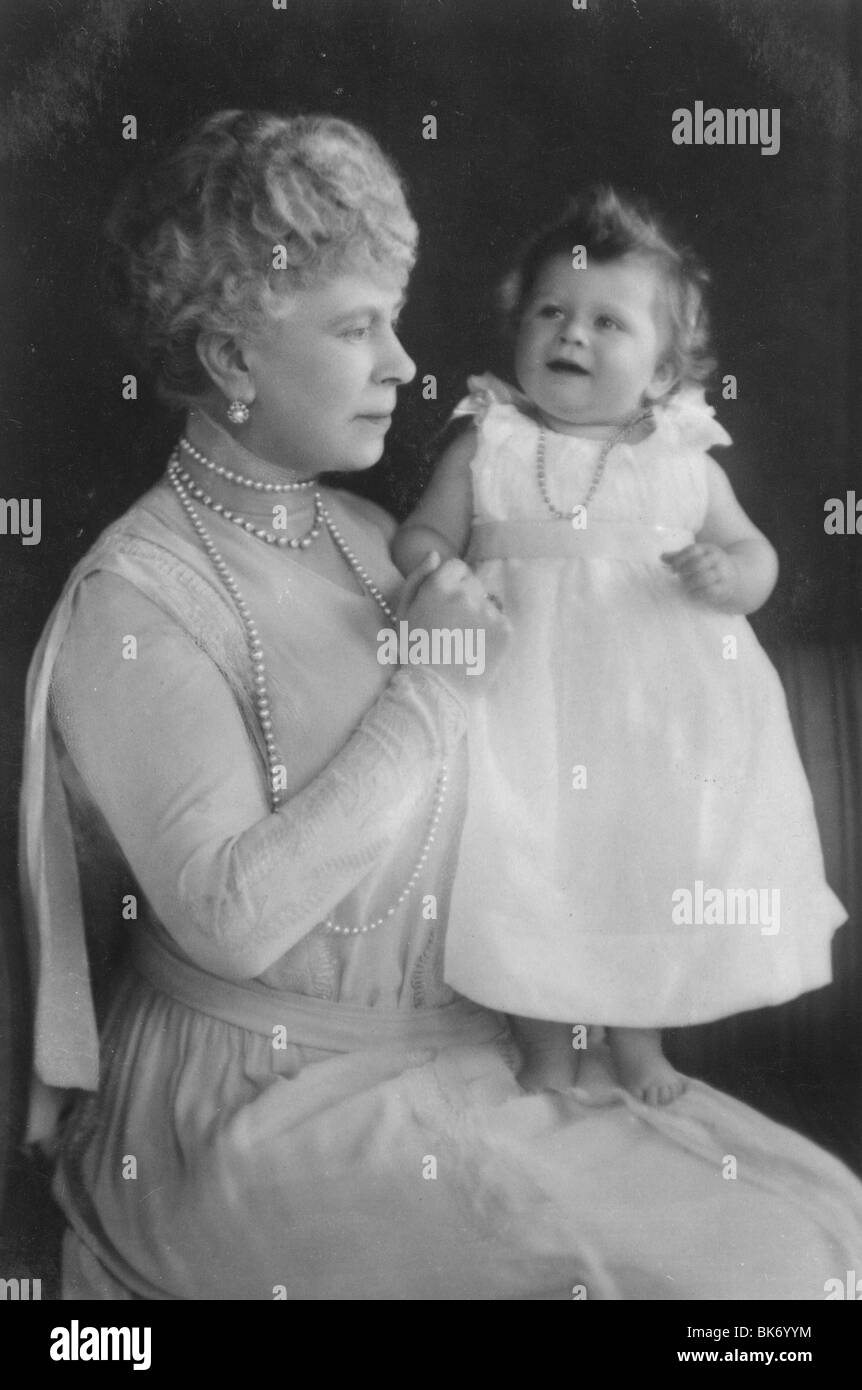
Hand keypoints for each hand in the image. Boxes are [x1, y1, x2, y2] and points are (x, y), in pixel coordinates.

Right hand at [396, 552, 510, 695]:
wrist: (436, 690)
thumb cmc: (415, 651)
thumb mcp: (404, 612)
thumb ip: (418, 578)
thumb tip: (435, 555)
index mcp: (440, 587)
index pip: (457, 566)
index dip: (450, 583)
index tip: (444, 604)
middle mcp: (466, 594)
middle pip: (474, 583)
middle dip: (465, 598)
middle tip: (452, 626)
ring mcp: (489, 612)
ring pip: (487, 602)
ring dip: (479, 615)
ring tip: (464, 640)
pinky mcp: (505, 630)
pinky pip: (500, 620)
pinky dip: (492, 632)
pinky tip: (477, 648)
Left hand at [661, 543, 739, 607]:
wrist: (734, 576)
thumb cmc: (707, 565)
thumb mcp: (695, 557)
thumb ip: (678, 557)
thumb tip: (661, 557)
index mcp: (707, 549)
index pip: (692, 550)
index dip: (679, 559)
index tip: (673, 569)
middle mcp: (716, 560)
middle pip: (698, 563)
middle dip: (685, 571)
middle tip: (679, 577)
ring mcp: (721, 574)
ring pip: (704, 578)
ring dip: (690, 584)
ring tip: (685, 586)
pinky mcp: (723, 588)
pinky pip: (710, 591)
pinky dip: (697, 594)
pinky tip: (691, 594)